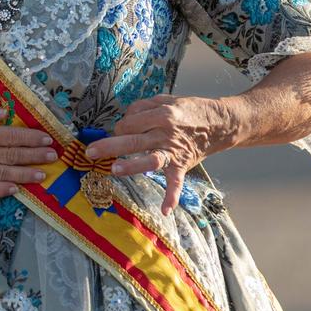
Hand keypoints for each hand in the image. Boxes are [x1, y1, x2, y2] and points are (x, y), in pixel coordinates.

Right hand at [0, 100, 61, 196]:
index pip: (11, 136)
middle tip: (53, 157)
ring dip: (24, 175)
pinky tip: (14, 190)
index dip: (31, 138)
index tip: (47, 139)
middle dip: (35, 156)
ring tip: (42, 176)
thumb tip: (3, 114)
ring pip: (2, 173)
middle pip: (11, 156)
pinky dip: (0, 190)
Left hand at [87, 95, 235, 214]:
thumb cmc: (189, 110)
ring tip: (115, 169)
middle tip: (90, 151)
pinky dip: (172, 197)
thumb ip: (143, 106)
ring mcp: (174, 151)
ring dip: (133, 165)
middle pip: (133, 139)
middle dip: (110, 145)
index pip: (130, 122)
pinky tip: (164, 210)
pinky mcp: (182, 165)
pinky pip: (176, 183)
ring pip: (150, 159)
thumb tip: (124, 118)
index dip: (120, 127)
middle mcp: (165, 133)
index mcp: (161, 115)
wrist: (220, 123)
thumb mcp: (166, 99)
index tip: (120, 131)